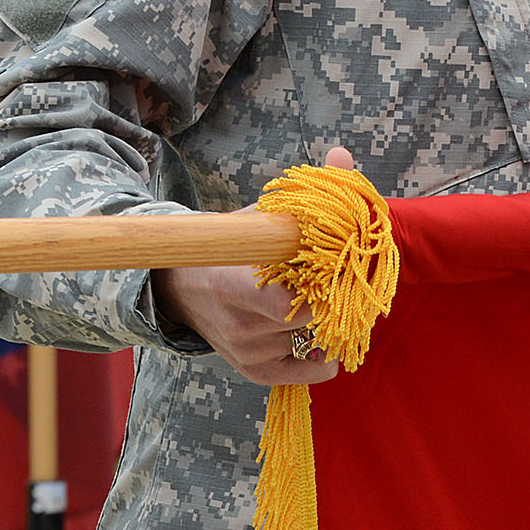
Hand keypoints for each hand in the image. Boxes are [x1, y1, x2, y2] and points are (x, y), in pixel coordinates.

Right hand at [152, 146, 357, 385]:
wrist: (181, 286)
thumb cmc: (228, 247)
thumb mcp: (258, 218)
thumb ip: (304, 194)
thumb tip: (342, 155)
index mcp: (236, 284)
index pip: (292, 302)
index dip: (328, 284)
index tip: (344, 263)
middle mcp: (240, 326)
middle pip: (311, 321)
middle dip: (335, 298)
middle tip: (348, 278)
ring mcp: (246, 352)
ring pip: (312, 340)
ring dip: (327, 322)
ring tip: (329, 298)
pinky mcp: (253, 371)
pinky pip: (303, 373)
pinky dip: (323, 360)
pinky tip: (328, 341)